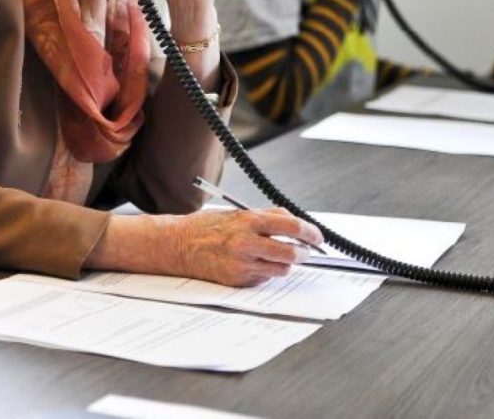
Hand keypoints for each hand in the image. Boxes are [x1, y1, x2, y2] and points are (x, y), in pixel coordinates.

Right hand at [87, 208, 322, 286]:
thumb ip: (265, 217)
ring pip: (282, 269)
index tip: (316, 236)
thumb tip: (292, 221)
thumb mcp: (236, 213)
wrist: (177, 245)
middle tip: (306, 250)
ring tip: (278, 256)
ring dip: (285, 263)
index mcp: (248, 222)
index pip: (292, 226)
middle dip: (304, 252)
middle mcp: (247, 244)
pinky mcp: (238, 280)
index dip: (310, 232)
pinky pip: (264, 279)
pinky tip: (255, 263)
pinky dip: (266, 272)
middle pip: (292, 253)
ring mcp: (243, 265)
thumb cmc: (205, 227)